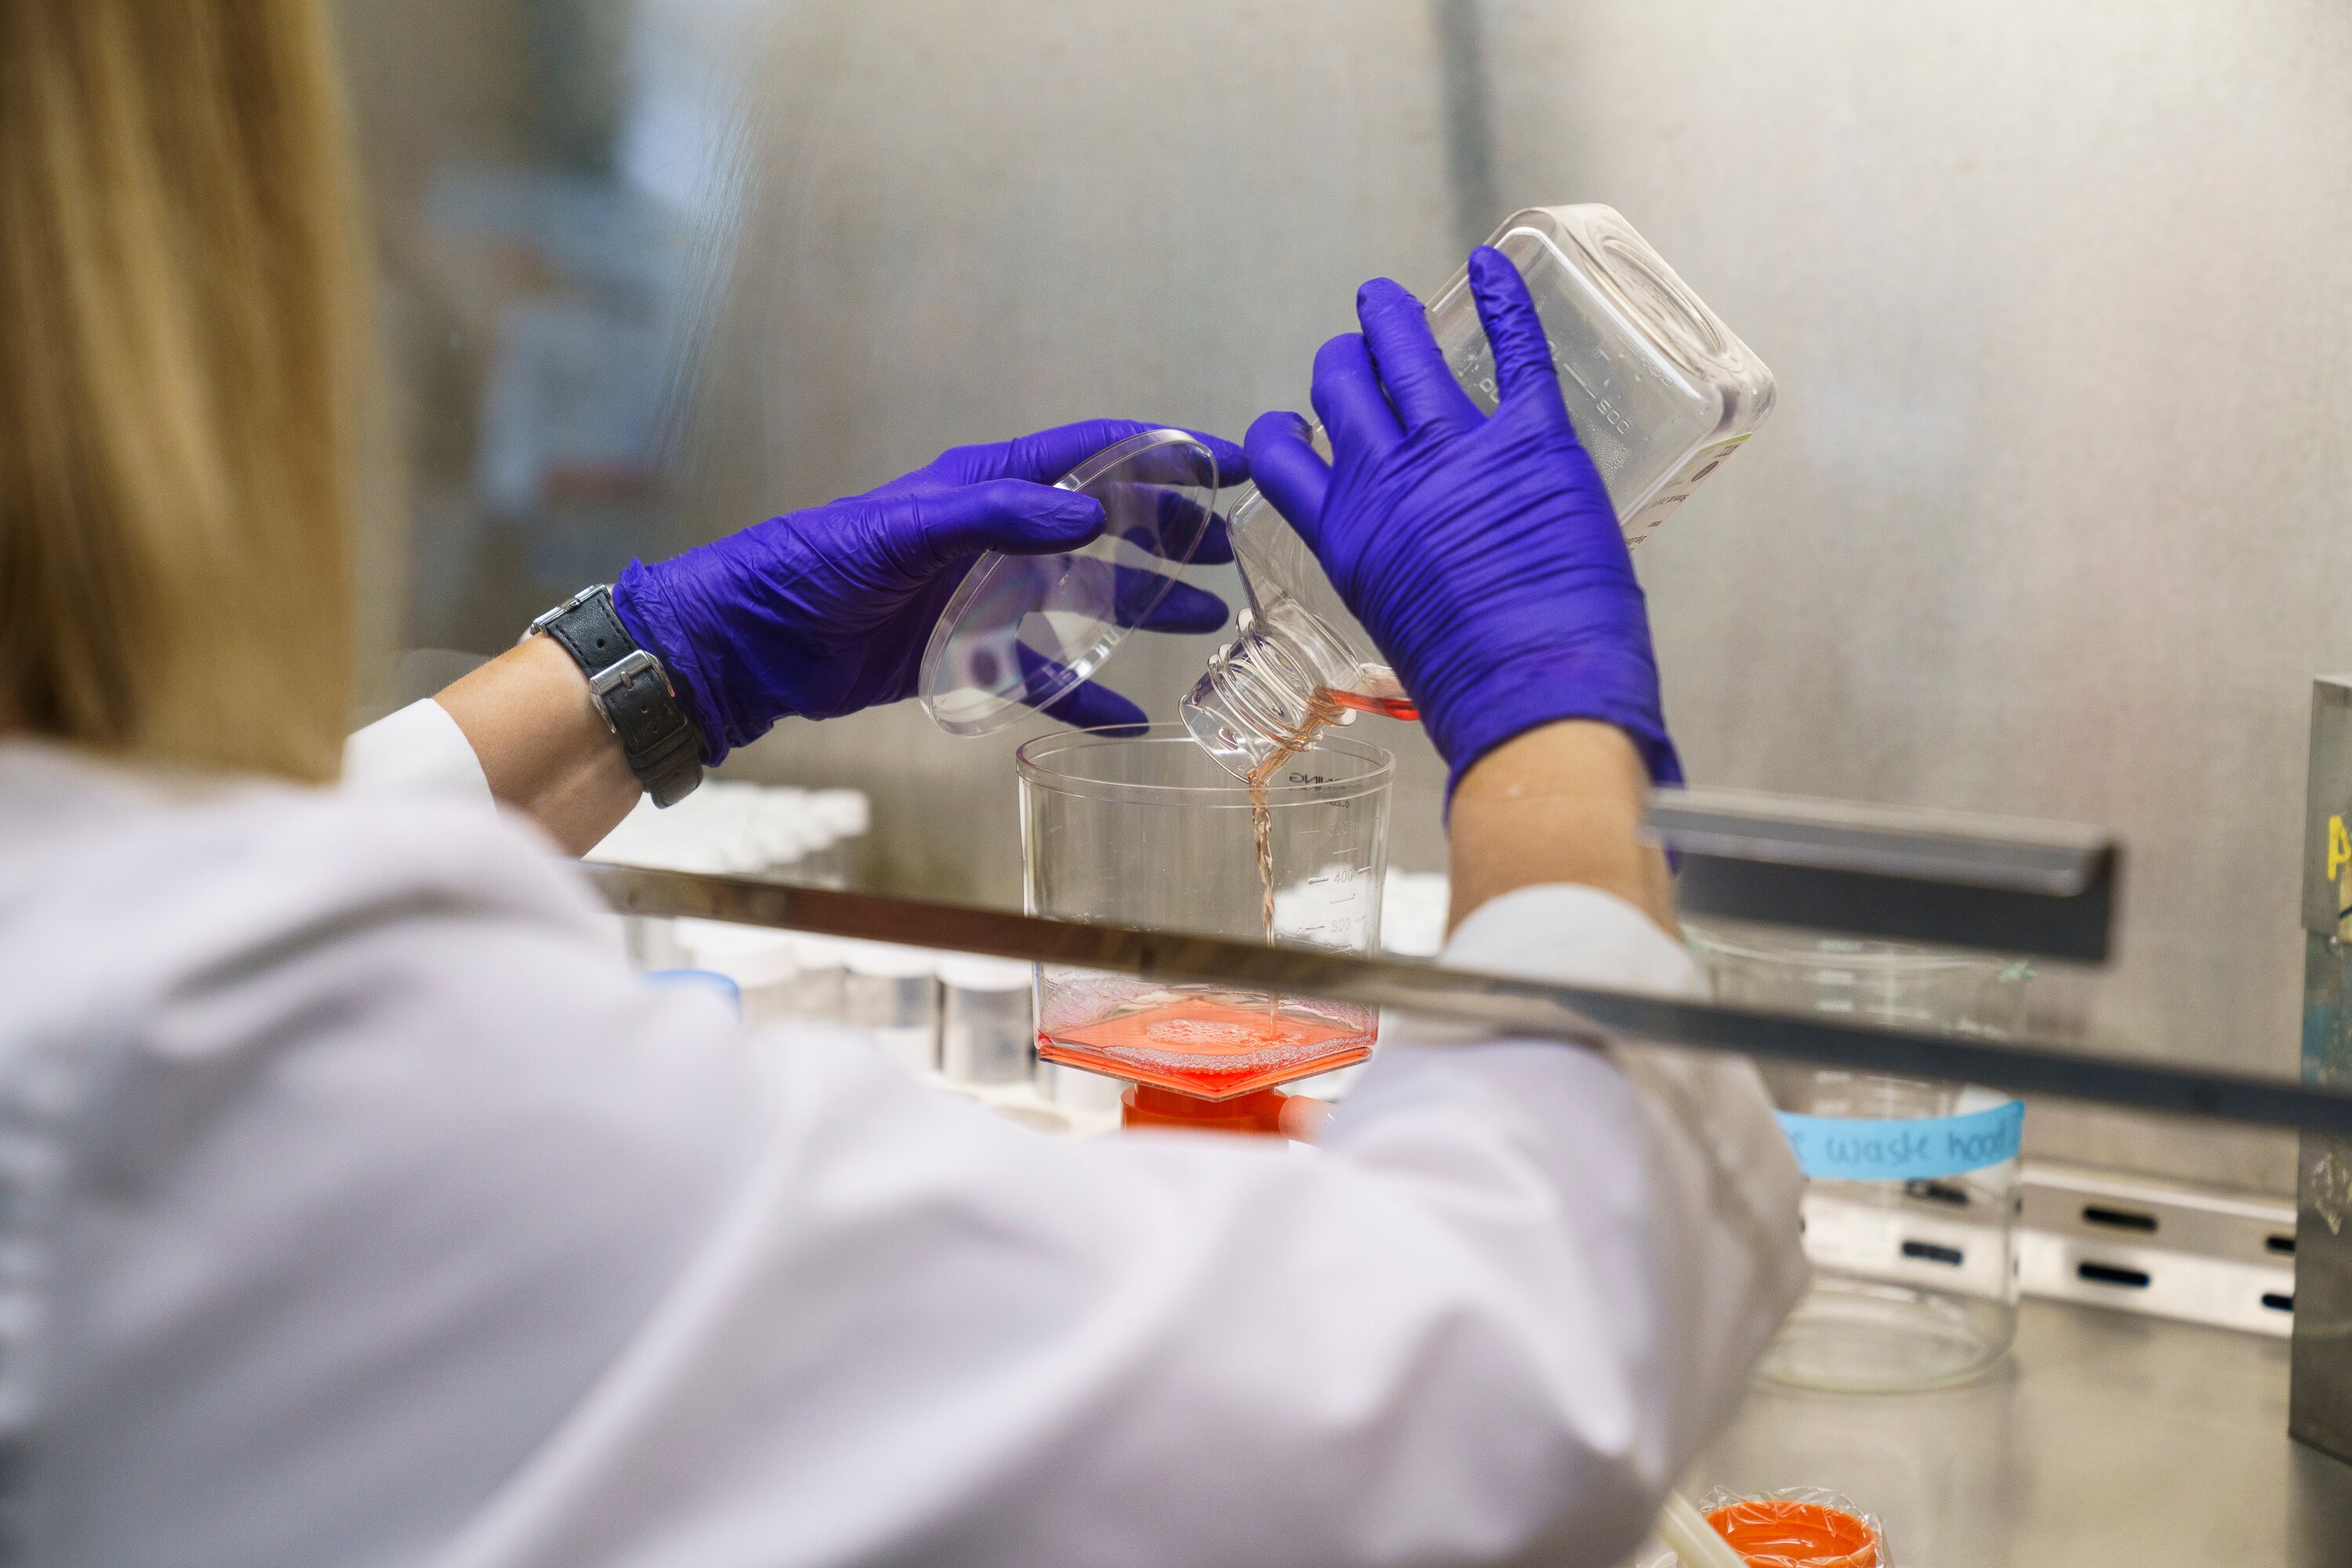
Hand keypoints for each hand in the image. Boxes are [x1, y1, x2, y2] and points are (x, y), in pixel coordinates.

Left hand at [612, 420, 1240, 762]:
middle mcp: (992, 534)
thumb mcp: (905, 529)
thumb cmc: (812, 567)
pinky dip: (1082, 697)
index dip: (1163, 452)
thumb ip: (997, 516)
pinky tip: (1128, 722)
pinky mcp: (962, 654)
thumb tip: (1091, 514)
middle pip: (1102, 525)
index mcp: (984, 484)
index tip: (1230, 461)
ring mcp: (981, 595)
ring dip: (1143, 609)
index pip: (1094, 454)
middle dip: (1169, 531)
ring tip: (1207, 624)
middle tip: (1228, 550)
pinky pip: (1038, 675)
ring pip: (1083, 598)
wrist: (748, 641)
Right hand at [1243, 248, 1679, 791]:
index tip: (1296, 423)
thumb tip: (1421, 572)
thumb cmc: (1472, 691)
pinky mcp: (1532, 438)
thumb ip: (1396, 577)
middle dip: (1345, 363)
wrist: (1535, 700)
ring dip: (1392, 317)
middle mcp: (1384, 478)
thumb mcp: (1397, 631)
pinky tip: (1493, 264)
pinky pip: (1512, 346)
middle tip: (1359, 349)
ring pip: (1404, 351)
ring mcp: (1456, 450)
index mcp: (1344, 534)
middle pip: (1340, 386)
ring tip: (1390, 301)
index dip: (1284, 431)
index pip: (1281, 455)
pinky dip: (1501, 297)